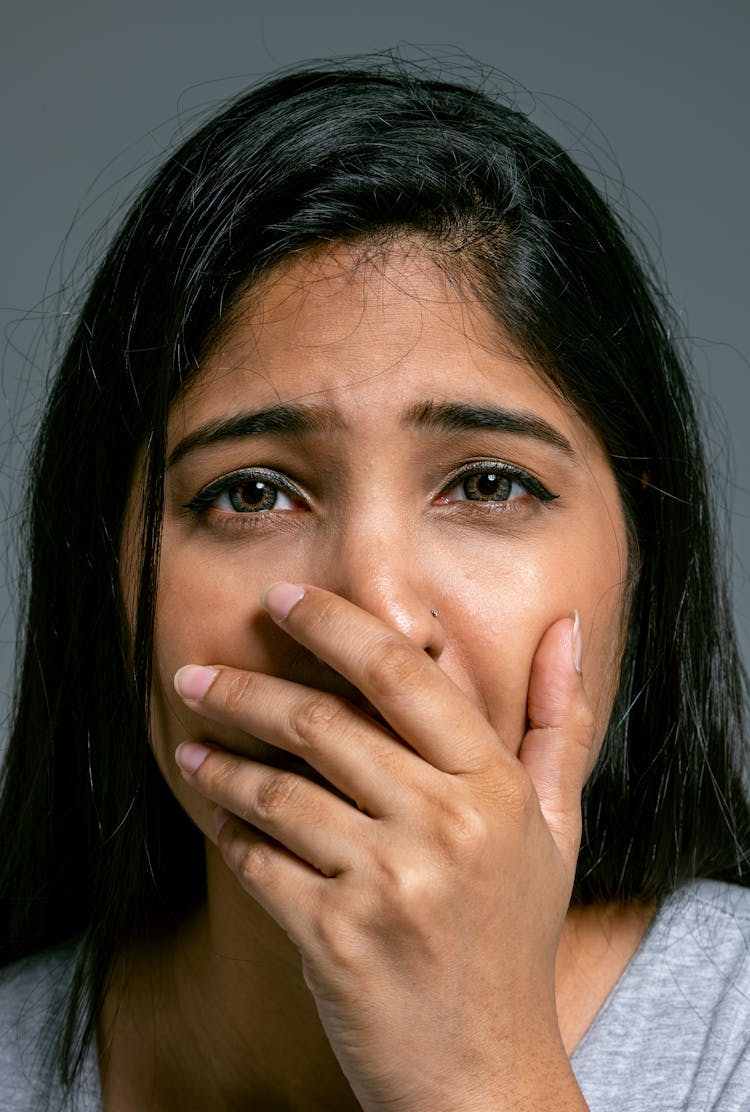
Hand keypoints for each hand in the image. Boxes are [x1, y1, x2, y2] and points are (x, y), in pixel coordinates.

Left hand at [174, 583, 591, 1110]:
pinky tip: (217, 814)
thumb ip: (559, 722)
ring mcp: (389, 884)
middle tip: (197, 673)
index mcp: (493, 787)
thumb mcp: (555, 827)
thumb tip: (566, 629)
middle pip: (324, 723)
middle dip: (246, 688)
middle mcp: (444, 826)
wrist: (485, 1077)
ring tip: (192, 742)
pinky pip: (259, 862)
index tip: (283, 601)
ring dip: (221, 761)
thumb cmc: (513, 938)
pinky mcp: (335, 938)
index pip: (403, 674)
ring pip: (278, 790)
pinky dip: (229, 833)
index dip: (334, 625)